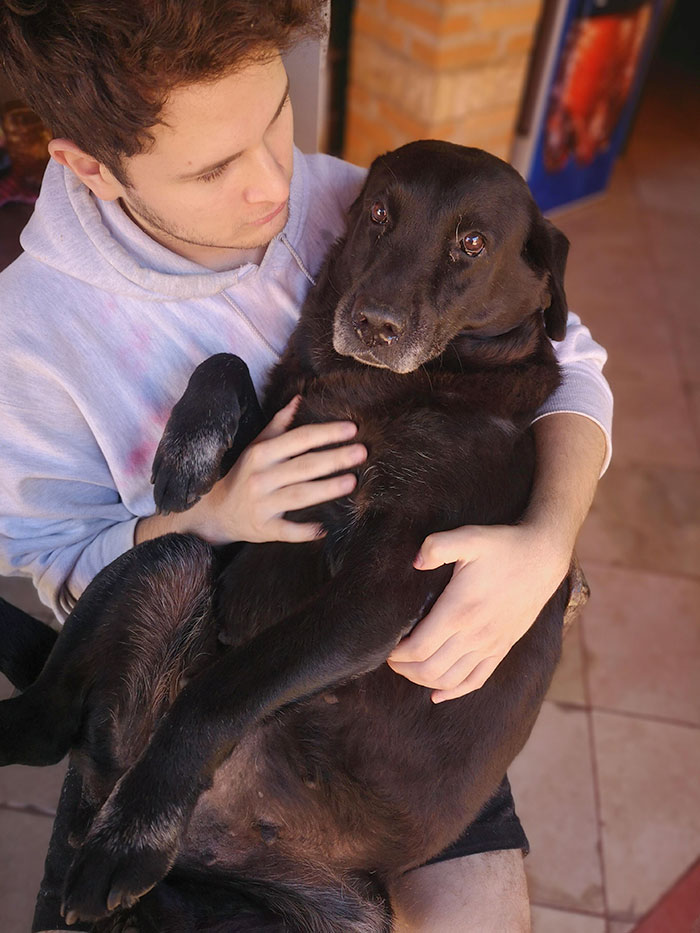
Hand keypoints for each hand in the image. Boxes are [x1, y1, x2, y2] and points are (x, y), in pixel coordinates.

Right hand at [177, 396, 365, 544]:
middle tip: (362, 452)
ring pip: (299, 496)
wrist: (216, 512)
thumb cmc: (244, 474)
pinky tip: (325, 529)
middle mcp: (261, 477)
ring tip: (352, 482)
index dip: (325, 433)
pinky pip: (287, 531)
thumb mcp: (256, 447)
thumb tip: (299, 399)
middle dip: (334, 458)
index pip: (298, 439)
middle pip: (303, 466)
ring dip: (326, 489)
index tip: (352, 428)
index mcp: (261, 454)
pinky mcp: (263, 528)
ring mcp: (262, 504)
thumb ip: (278, 425)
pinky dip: (305, 531)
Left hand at [387, 523, 570, 701]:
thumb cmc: (503, 546)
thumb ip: (437, 546)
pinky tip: (438, 695)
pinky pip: (476, 680)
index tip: (385, 646)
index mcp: (460, 610)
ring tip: (408, 669)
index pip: (420, 648)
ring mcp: (490, 645)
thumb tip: (415, 562)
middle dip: (404, 669)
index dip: (397, 654)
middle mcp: (475, 634)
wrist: (542, 557)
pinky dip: (454, 692)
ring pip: (450, 680)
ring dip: (423, 680)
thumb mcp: (469, 537)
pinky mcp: (502, 648)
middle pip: (430, 669)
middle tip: (390, 658)